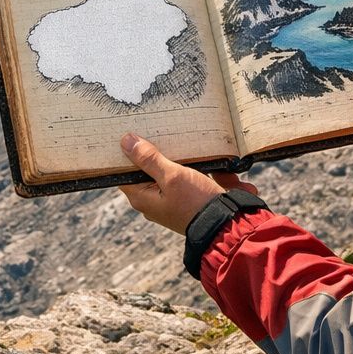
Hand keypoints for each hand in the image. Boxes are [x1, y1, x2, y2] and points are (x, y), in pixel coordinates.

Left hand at [118, 133, 258, 232]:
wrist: (230, 225)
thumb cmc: (196, 203)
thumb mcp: (172, 176)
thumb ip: (149, 159)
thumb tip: (125, 141)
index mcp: (142, 198)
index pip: (123, 172)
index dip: (124, 154)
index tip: (129, 132)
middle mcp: (154, 200)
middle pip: (146, 170)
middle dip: (152, 152)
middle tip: (155, 129)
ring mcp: (172, 200)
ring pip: (167, 171)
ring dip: (174, 157)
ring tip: (176, 137)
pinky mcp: (190, 198)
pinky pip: (186, 177)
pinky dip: (191, 166)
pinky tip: (196, 153)